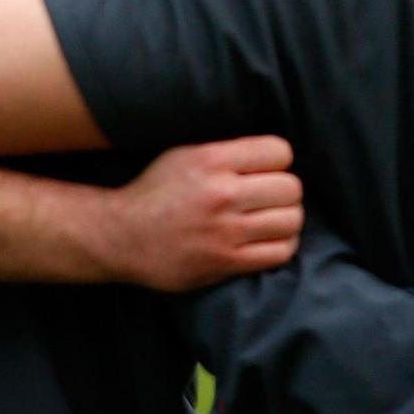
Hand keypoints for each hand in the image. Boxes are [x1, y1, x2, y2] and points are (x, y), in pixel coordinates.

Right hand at [105, 136, 301, 288]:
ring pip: (291, 220)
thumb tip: (275, 155)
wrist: (121, 237)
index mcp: (211, 159)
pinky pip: (280, 252)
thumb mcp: (184, 155)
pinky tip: (268, 240)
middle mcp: (221, 193)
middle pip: (291, 187)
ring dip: (286, 219)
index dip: (278, 161)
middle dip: (284, 191)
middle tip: (270, 198)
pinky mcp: (226, 261)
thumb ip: (227, 152)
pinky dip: (282, 245)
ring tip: (272, 219)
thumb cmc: (154, 193)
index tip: (267, 171)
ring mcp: (225, 230)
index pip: (279, 152)